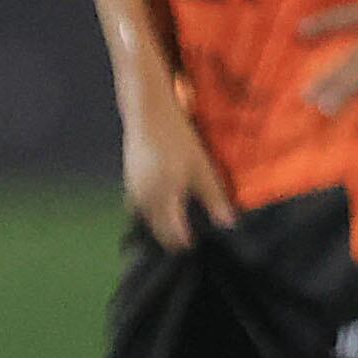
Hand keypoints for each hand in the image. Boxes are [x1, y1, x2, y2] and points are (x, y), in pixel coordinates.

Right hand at [122, 101, 239, 251]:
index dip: (187, 243)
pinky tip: (166, 207)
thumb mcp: (202, 169)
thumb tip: (229, 225)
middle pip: (159, 233)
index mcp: (164, 198)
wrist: (149, 115)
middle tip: (193, 234)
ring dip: (163, 226)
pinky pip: (140, 210)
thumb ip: (215, 199)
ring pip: (148, 222)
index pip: (173, 236)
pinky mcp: (128, 185)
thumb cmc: (178, 140)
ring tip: (181, 222)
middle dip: (174, 238)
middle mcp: (144, 200)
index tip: (200, 241)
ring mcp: (133, 193)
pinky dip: (153, 214)